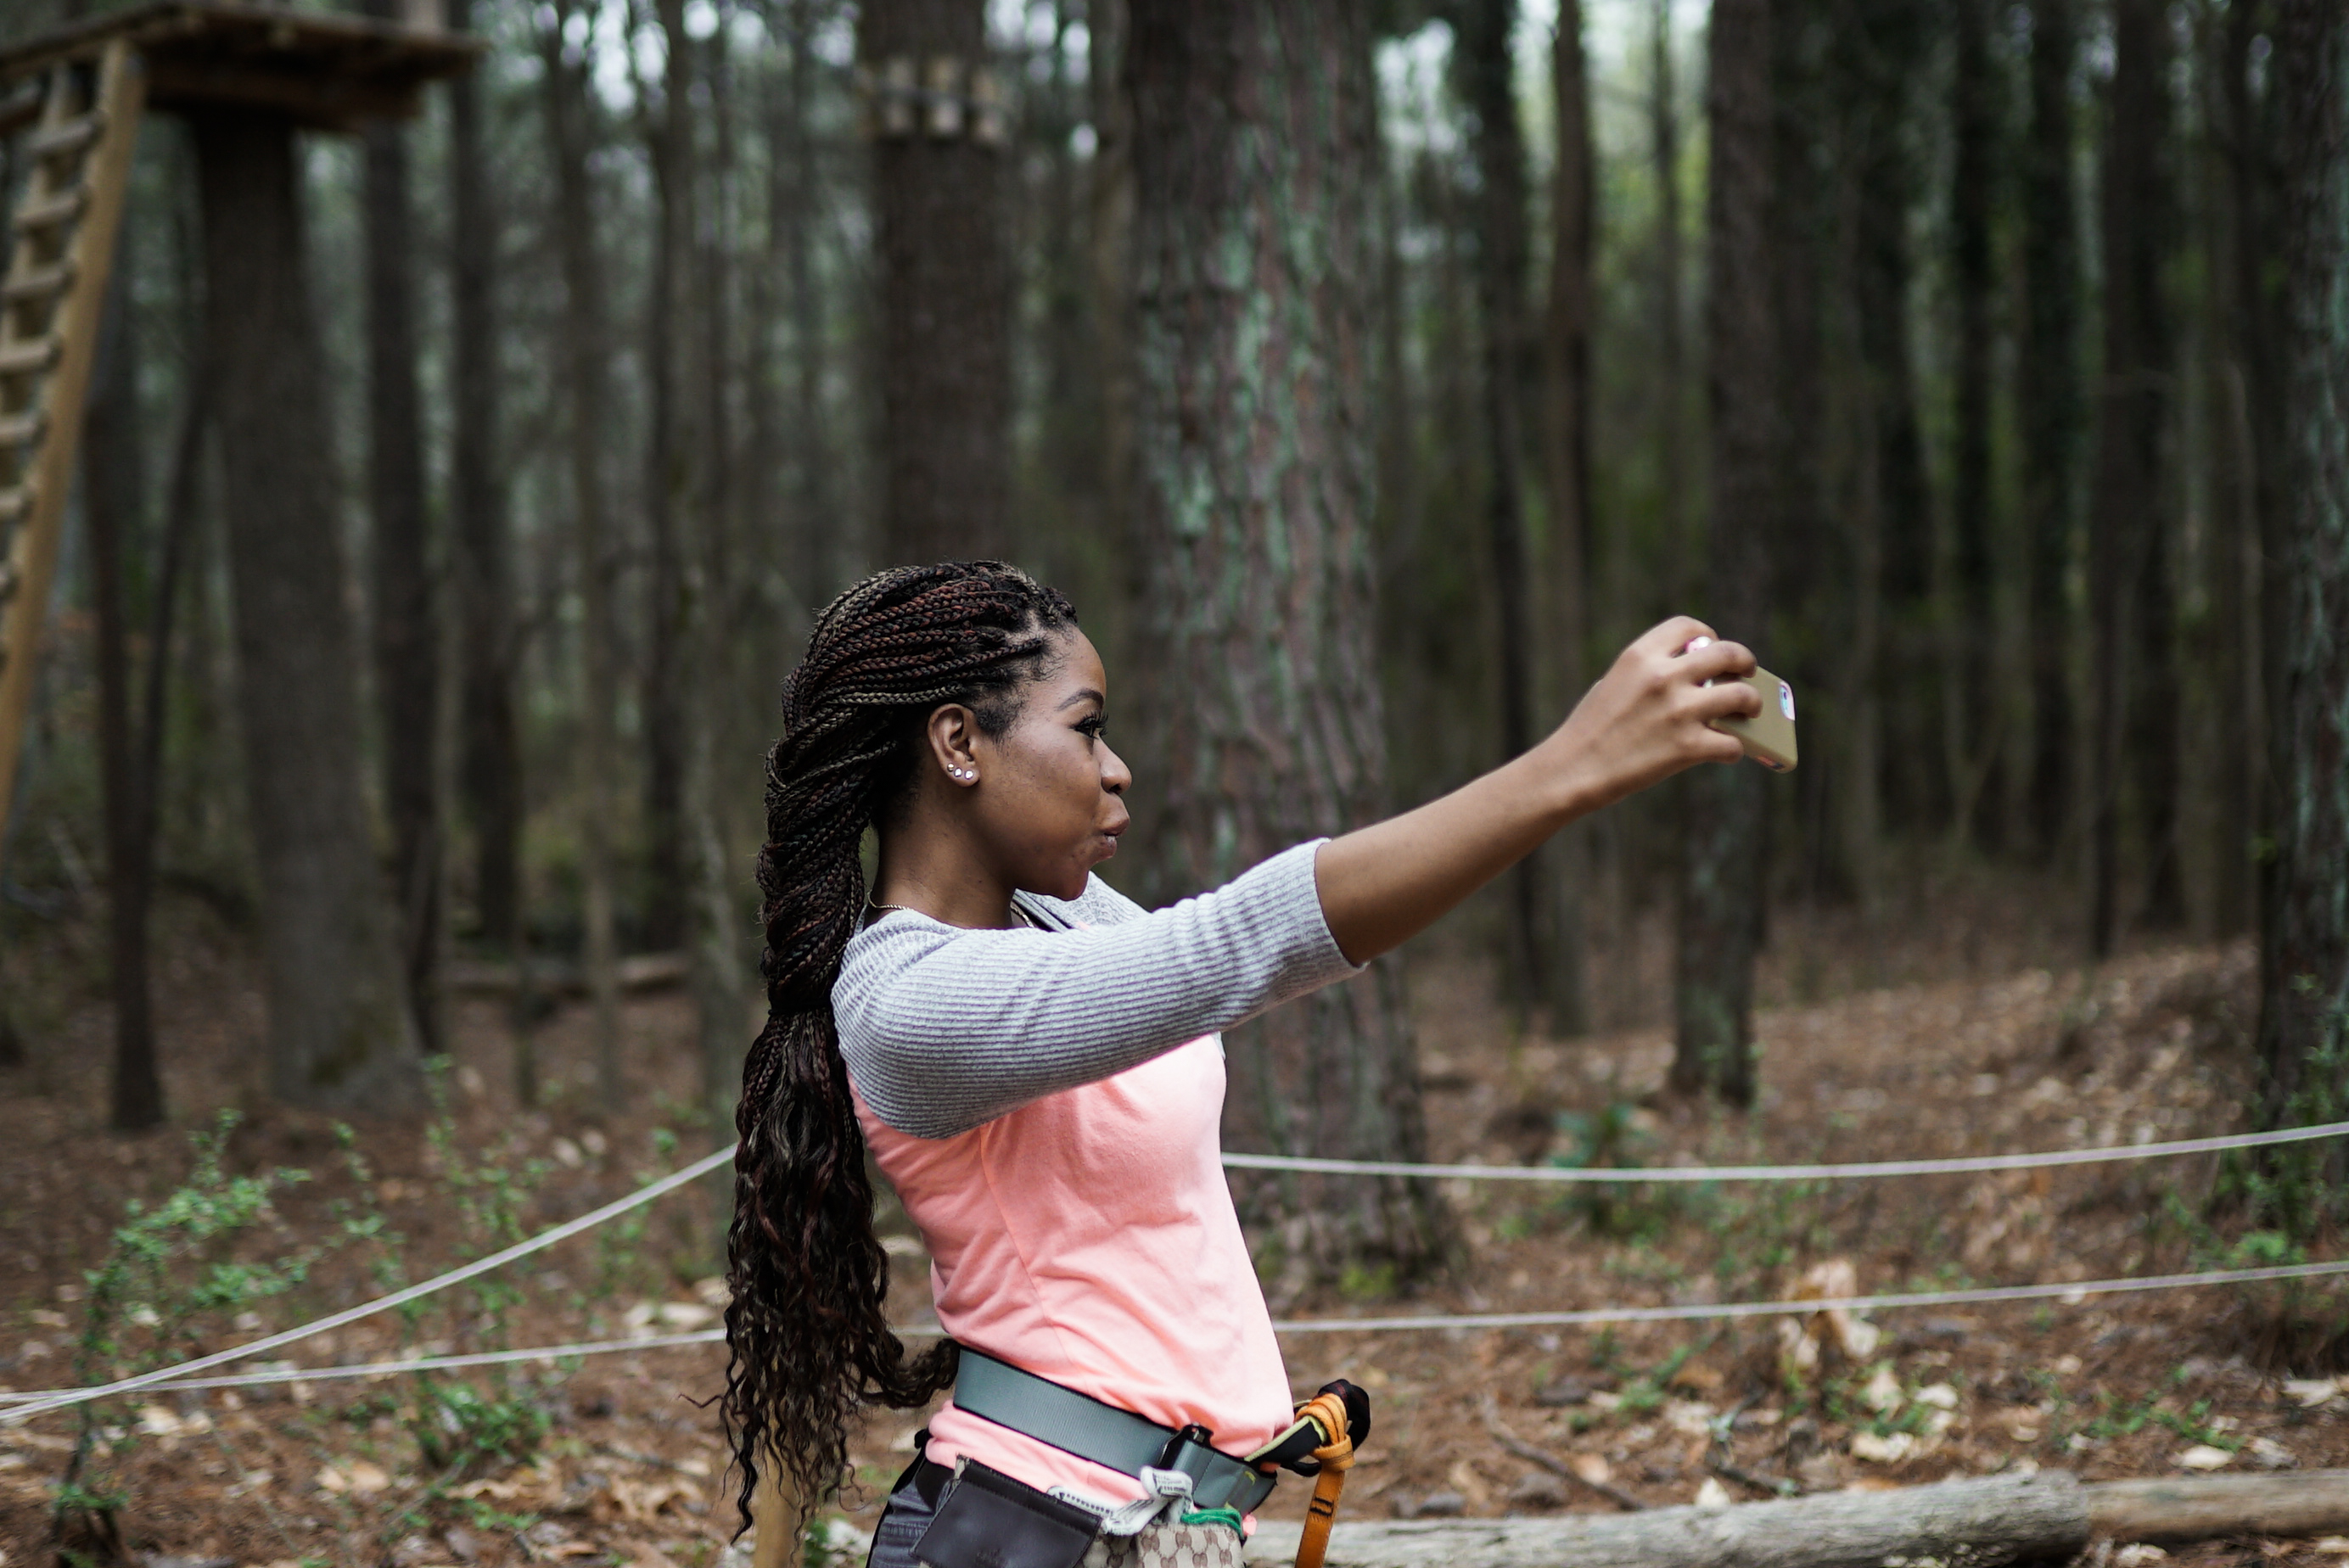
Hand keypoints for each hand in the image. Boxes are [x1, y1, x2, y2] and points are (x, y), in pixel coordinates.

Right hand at [1542, 617, 1761, 812]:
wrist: (1573, 769)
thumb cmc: (1591, 730)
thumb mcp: (1614, 683)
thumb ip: (1650, 673)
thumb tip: (1694, 678)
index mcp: (1640, 656)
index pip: (1688, 626)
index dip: (1707, 635)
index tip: (1711, 647)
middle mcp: (1663, 677)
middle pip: (1728, 653)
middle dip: (1744, 662)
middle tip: (1747, 673)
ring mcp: (1678, 711)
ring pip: (1742, 696)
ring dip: (1752, 704)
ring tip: (1750, 711)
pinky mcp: (1687, 747)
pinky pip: (1733, 743)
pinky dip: (1735, 748)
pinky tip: (1727, 751)